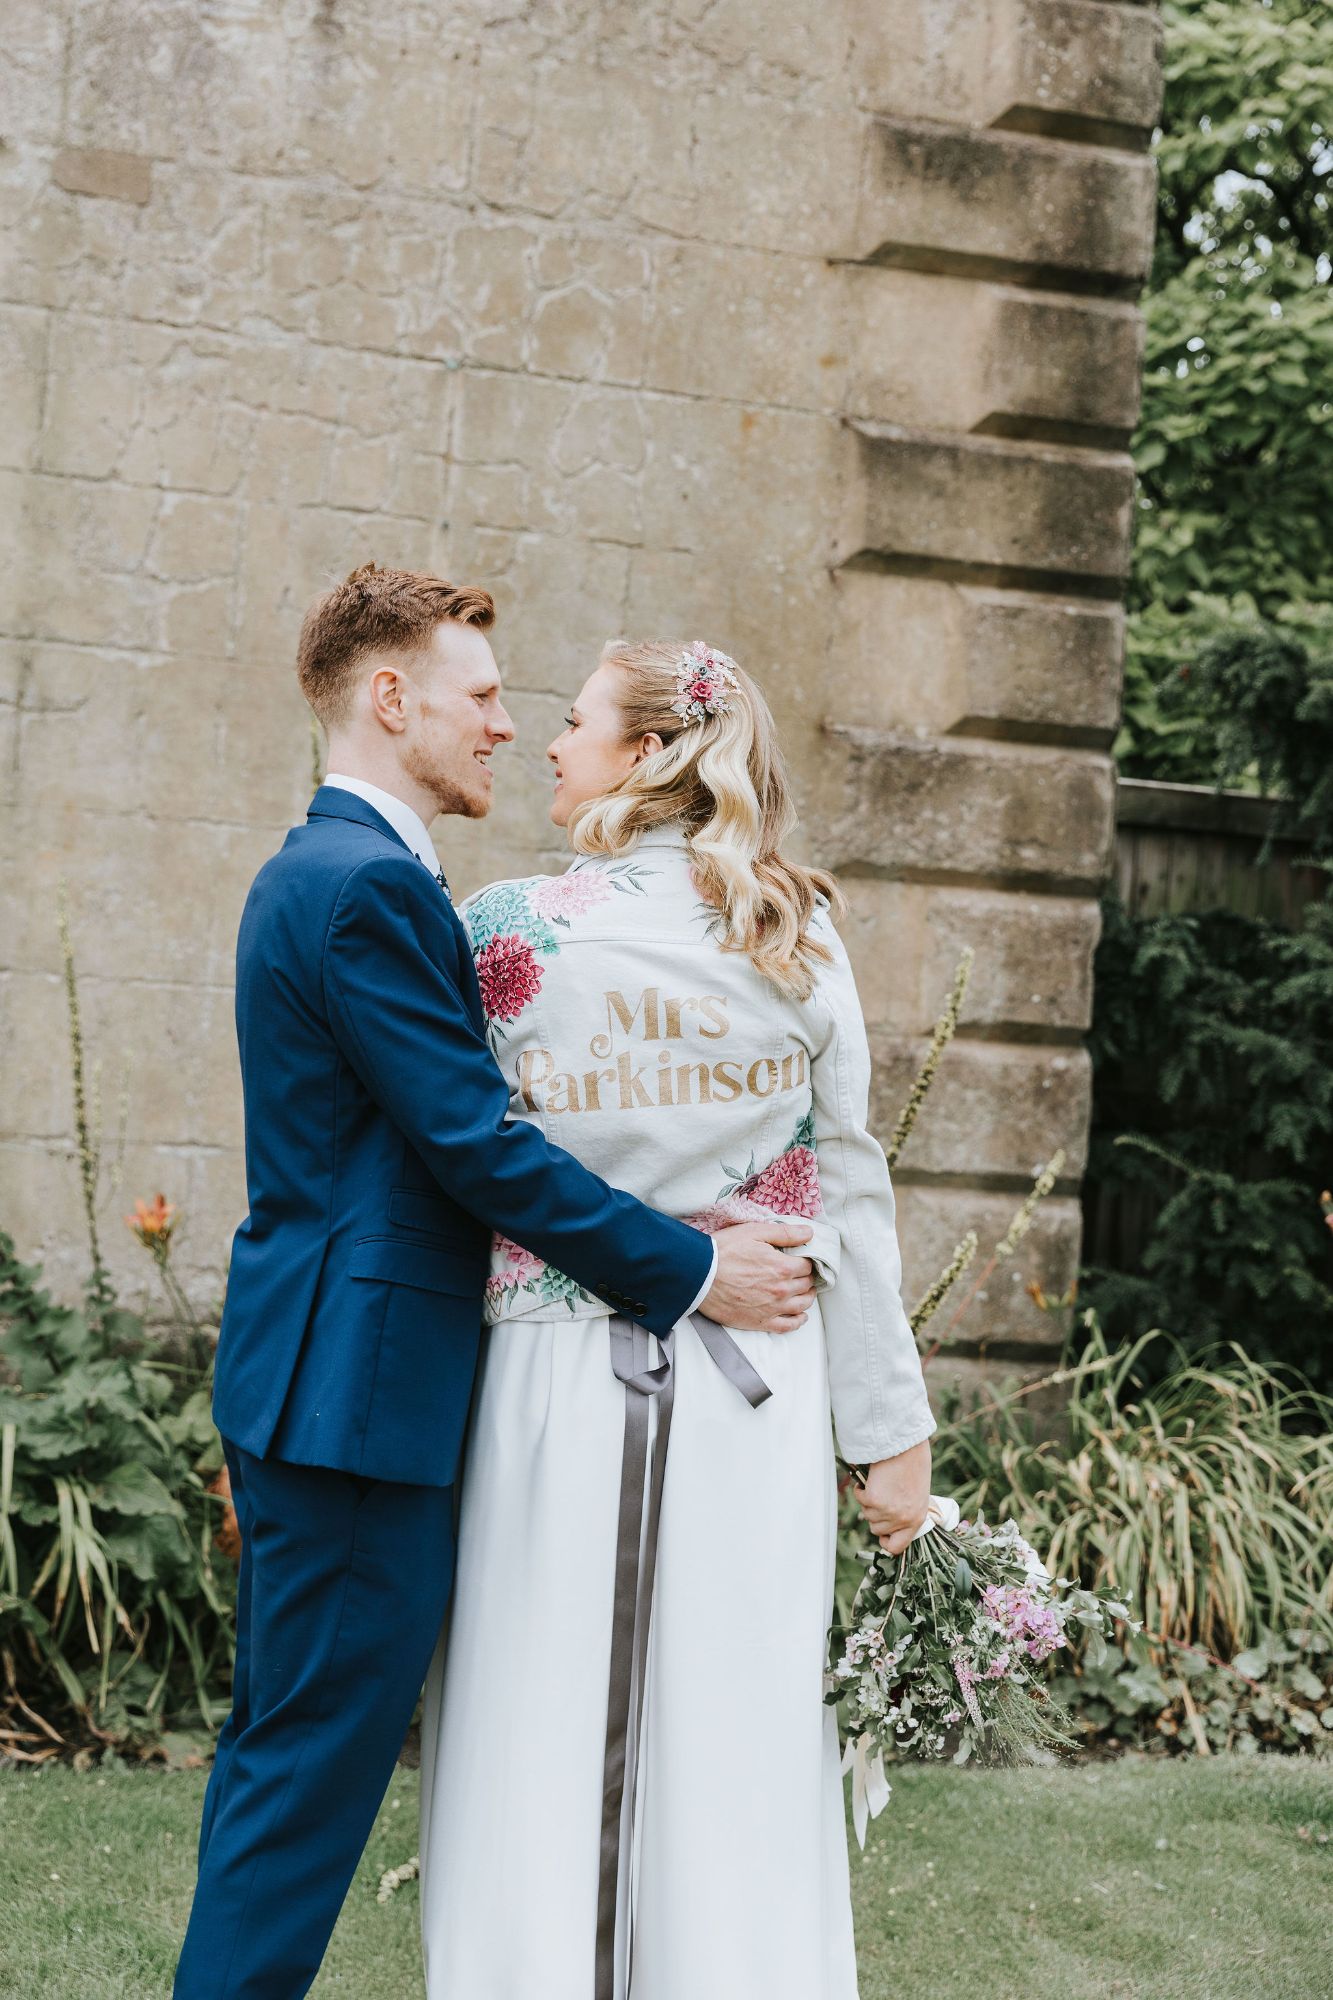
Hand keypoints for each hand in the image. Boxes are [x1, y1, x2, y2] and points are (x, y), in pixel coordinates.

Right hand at [701, 1221, 814, 1332]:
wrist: (698, 1276)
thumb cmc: (723, 1252)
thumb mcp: (754, 1232)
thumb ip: (785, 1233)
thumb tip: (808, 1232)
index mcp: (782, 1267)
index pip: (808, 1266)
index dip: (807, 1261)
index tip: (804, 1259)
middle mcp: (781, 1290)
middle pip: (806, 1285)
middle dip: (807, 1277)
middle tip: (803, 1273)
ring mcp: (771, 1308)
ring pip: (802, 1305)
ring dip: (807, 1297)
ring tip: (804, 1291)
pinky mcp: (760, 1321)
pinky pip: (787, 1326)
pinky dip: (798, 1321)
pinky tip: (800, 1315)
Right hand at [855, 1438, 931, 1553]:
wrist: (906, 1446)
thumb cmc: (913, 1466)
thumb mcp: (917, 1495)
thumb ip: (906, 1512)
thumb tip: (888, 1524)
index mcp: (917, 1519)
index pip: (896, 1547)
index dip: (886, 1541)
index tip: (882, 1533)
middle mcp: (902, 1519)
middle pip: (877, 1530)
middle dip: (876, 1515)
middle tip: (883, 1496)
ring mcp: (887, 1511)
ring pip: (867, 1515)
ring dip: (869, 1501)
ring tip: (881, 1484)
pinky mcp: (874, 1499)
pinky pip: (860, 1499)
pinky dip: (861, 1489)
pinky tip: (872, 1479)